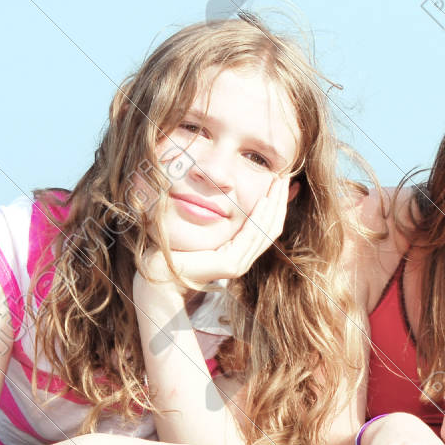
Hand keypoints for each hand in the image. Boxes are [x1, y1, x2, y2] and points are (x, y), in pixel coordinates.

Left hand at [138, 174, 290, 288]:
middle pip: (272, 227)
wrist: (159, 267)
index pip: (267, 227)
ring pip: (266, 231)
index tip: (283, 181)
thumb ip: (221, 215)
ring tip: (278, 183)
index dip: (278, 204)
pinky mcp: (230, 266)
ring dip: (275, 205)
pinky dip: (260, 217)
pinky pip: (251, 237)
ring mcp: (238, 264)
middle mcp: (242, 260)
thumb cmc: (177, 244)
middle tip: (285, 177)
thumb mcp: (205, 225)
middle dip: (280, 201)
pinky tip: (263, 200)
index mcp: (239, 252)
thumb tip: (232, 190)